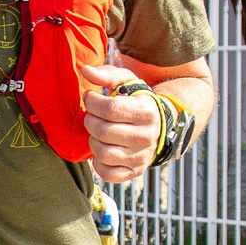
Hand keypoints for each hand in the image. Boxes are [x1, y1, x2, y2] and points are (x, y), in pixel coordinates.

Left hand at [80, 63, 162, 184]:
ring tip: (98, 132)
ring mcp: (140, 157)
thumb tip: (85, 71)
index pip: (110, 109)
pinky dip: (98, 163)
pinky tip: (102, 149)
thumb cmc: (137, 101)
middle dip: (90, 121)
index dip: (92, 102)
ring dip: (93, 141)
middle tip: (92, 116)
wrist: (160, 126)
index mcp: (145, 112)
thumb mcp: (127, 82)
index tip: (90, 98)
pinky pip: (107, 174)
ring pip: (103, 153)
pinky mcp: (135, 171)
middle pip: (103, 132)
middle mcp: (146, 136)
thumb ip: (106, 74)